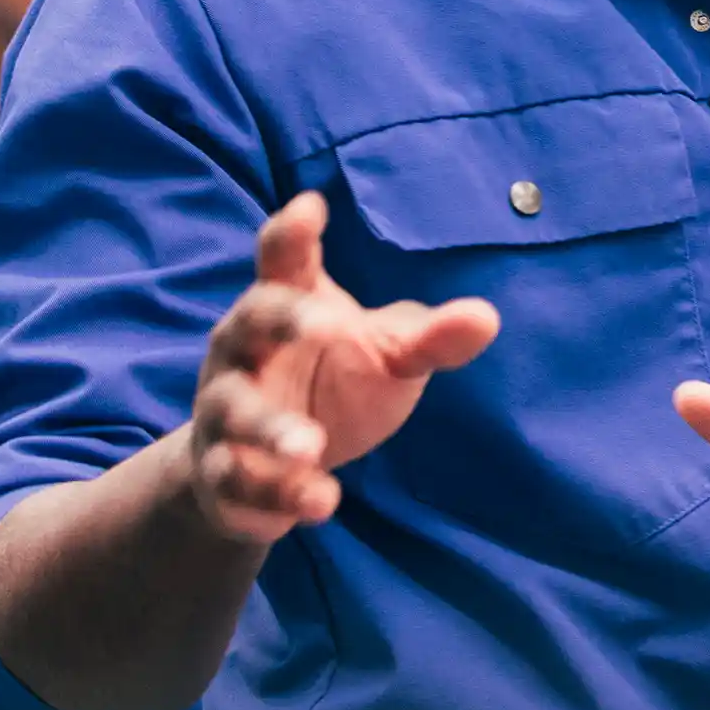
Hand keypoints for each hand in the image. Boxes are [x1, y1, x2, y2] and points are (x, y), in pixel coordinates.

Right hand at [188, 193, 499, 544]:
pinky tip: (320, 502)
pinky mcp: (222, 474)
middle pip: (247, 322)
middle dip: (280, 319)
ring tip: (311, 448)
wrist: (265, 467)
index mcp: (286, 305)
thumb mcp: (387, 357)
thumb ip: (429, 339)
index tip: (312, 207)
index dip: (292, 233)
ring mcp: (225, 413)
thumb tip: (486, 317)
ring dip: (269, 429)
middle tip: (324, 323)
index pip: (282, 260)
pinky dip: (275, 495)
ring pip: (233, 412)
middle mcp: (243, 352)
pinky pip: (236, 483)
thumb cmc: (331, 384)